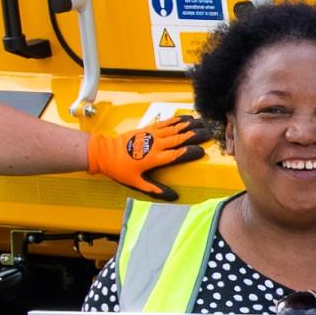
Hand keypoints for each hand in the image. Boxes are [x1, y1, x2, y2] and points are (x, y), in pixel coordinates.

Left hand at [87, 107, 202, 202]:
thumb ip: (156, 190)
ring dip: (190, 125)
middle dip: (195, 136)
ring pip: (175, 128)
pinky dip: (177, 119)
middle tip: (209, 133)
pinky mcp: (148, 128)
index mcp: (155, 159)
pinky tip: (187, 117)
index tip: (202, 152)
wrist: (105, 153)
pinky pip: (166, 122)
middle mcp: (156, 144)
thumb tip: (173, 197)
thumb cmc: (121, 170)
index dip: (190, 152)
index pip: (177, 155)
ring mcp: (152, 134)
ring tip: (203, 123)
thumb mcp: (137, 183)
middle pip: (179, 139)